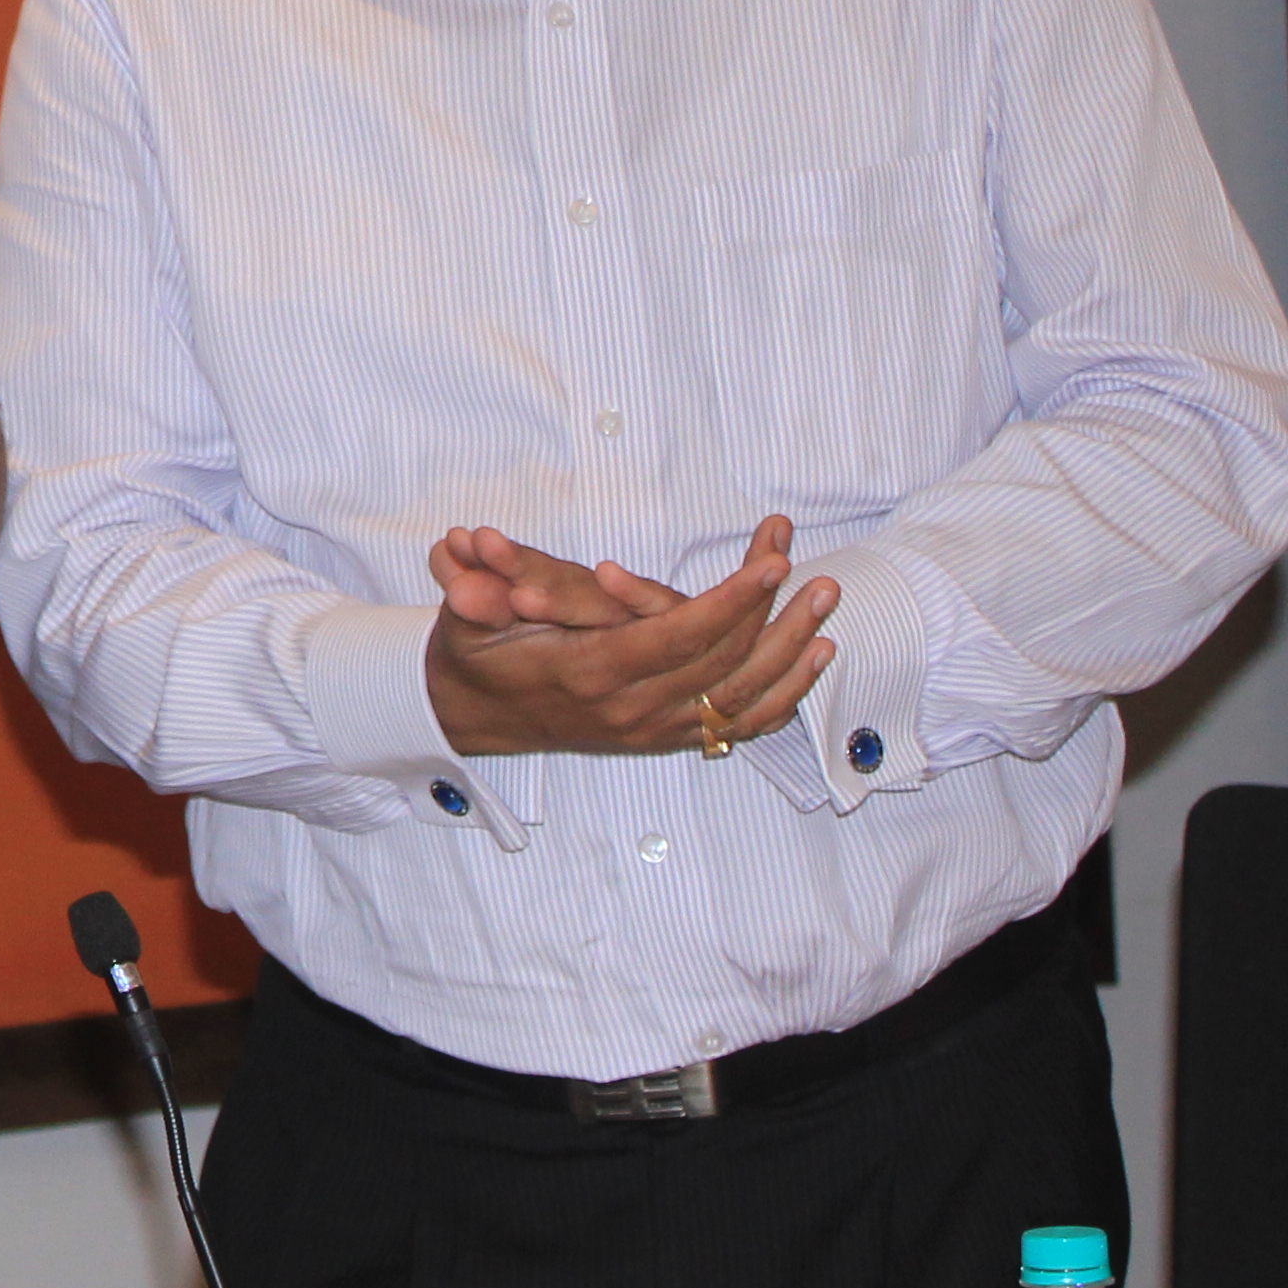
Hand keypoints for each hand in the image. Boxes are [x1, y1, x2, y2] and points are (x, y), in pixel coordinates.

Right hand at [420, 512, 838, 759]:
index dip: (731, 601)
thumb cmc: (477, 656)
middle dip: (776, 615)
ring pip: (742, 697)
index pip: (677, 637)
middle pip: (723, 665)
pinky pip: (738, 722)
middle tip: (817, 572)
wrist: (471, 719)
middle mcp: (630, 709)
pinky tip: (813, 655)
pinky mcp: (663, 736)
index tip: (772, 563)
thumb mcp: (465, 620)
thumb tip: (461, 551)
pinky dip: (783, 692)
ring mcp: (651, 729)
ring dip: (792, 650)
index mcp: (590, 672)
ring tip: (826, 603)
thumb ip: (473, 589)